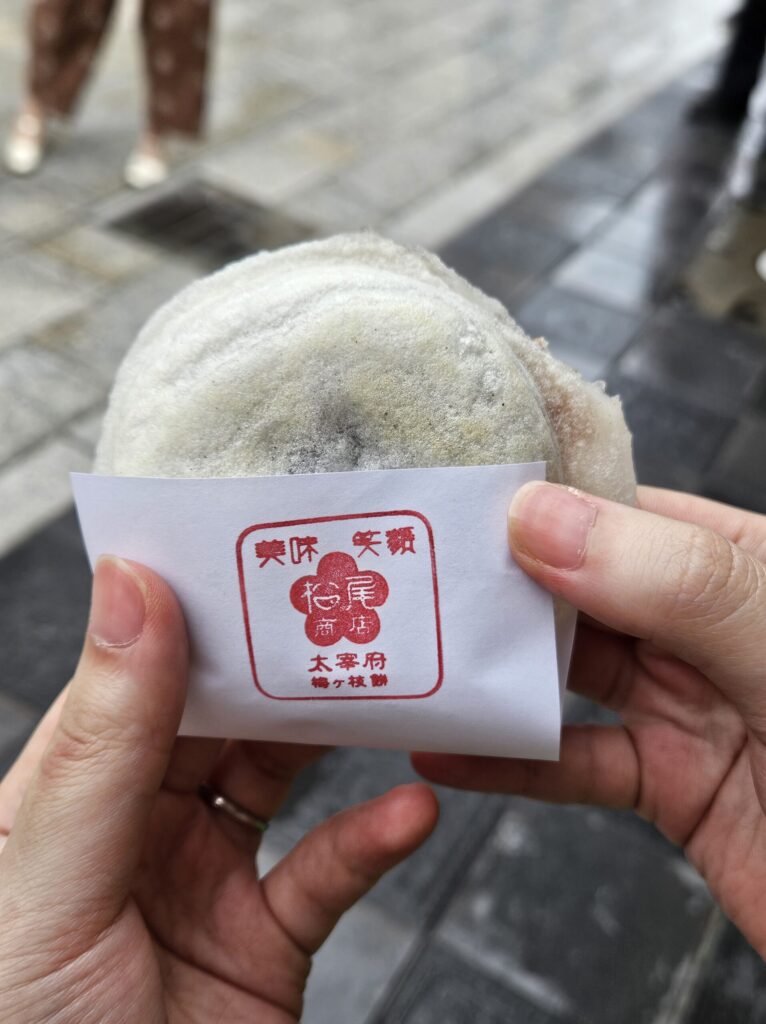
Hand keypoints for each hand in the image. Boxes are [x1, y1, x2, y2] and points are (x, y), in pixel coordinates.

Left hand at [0, 557, 437, 1022]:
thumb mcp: (49, 874)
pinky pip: (330, 872)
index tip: (255, 551)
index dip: (195, 610)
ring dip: (341, 734)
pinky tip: (410, 811)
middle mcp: (140, 823)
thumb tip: (128, 586)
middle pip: (224, 715)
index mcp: (72, 791)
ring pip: (285, 777)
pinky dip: (374, 839)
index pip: (140, 673)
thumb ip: (102, 736)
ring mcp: (207, 878)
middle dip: (286, 665)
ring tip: (395, 683)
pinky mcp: (267, 939)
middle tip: (348, 606)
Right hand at [413, 482, 765, 953]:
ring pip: (570, 676)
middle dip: (501, 587)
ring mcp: (689, 706)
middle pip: (583, 592)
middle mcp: (708, 628)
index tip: (458, 497)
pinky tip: (449, 752)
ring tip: (417, 656)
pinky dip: (511, 762)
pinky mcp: (672, 786)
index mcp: (741, 565)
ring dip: (496, 672)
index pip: (624, 510)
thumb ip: (672, 579)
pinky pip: (576, 766)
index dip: (541, 501)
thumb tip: (539, 519)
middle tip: (411, 579)